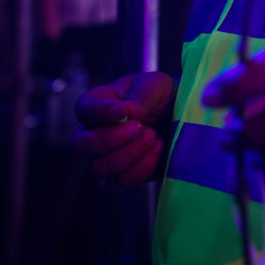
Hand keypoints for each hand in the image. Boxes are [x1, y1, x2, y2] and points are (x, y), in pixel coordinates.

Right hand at [74, 72, 173, 187]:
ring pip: (101, 167)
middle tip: (139, 127)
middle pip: (82, 145)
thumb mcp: (156, 84)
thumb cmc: (162, 95)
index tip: (122, 112)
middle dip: (111, 139)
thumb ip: (142, 94)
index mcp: (100, 102)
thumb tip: (129, 112)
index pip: (83, 109)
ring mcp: (108, 155)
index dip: (98, 113)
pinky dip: (144, 165)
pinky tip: (158, 147)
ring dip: (130, 153)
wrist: (182, 115)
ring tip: (152, 135)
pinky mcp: (126, 173)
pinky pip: (125, 180)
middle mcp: (97, 131)